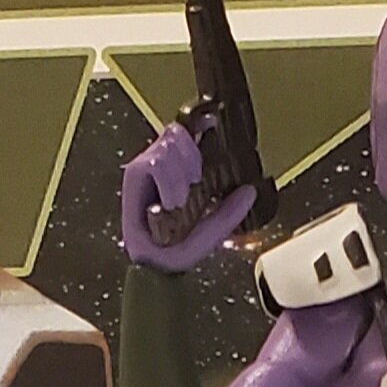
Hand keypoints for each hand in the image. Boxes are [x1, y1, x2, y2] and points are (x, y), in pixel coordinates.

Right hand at [121, 126, 256, 270]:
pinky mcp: (135, 175)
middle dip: (192, 157)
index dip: (200, 123)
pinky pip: (154, 163)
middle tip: (195, 184)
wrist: (158, 265)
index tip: (213, 122)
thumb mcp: (213, 229)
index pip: (190, 132)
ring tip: (181, 200)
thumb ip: (231, 211)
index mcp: (183, 168)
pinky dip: (169, 182)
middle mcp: (164, 162)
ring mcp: (148, 167)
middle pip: (177, 133)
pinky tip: (172, 201)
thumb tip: (250, 191)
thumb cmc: (180, 246)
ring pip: (168, 146)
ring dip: (180, 174)